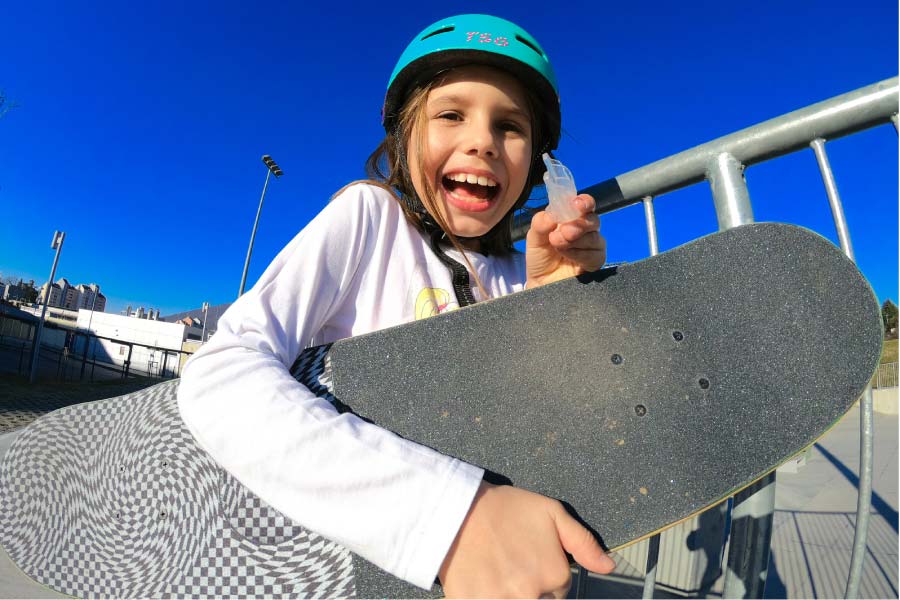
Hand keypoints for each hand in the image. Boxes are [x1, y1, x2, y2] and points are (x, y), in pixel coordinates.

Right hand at [438, 482, 614, 598]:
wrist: (457, 508)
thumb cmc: (506, 509)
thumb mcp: (552, 513)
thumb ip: (583, 542)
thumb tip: (608, 567)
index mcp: (553, 575)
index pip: (559, 593)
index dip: (545, 580)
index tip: (529, 563)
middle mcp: (529, 594)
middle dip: (529, 589)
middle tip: (513, 567)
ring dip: (510, 593)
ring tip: (500, 574)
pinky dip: (487, 596)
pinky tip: (484, 580)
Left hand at [526, 194, 605, 287]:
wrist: (540, 284)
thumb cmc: (540, 257)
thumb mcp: (534, 238)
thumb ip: (540, 224)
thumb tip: (551, 215)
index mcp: (572, 218)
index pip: (585, 205)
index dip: (585, 202)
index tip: (578, 204)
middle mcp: (585, 230)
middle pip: (593, 220)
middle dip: (580, 223)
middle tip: (564, 231)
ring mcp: (592, 247)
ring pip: (595, 238)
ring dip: (576, 240)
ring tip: (557, 243)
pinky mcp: (595, 264)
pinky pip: (595, 255)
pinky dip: (580, 253)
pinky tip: (567, 254)